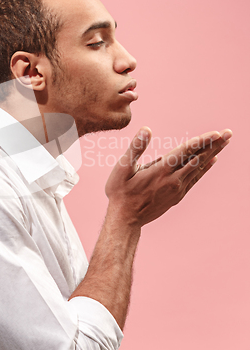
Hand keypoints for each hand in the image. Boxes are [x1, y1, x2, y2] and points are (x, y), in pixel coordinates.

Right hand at [105, 127, 231, 226]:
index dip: (202, 141)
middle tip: (229, 133)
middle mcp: (173, 180)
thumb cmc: (120, 192)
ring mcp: (177, 189)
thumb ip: (135, 148)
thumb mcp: (122, 168)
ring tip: (224, 142)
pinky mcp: (177, 196)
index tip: (217, 133)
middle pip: (198, 158)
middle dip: (214, 144)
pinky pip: (195, 178)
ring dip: (212, 153)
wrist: (125, 220)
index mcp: (161, 171)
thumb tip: (146, 129)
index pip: (186, 151)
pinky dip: (205, 168)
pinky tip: (212, 160)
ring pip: (198, 168)